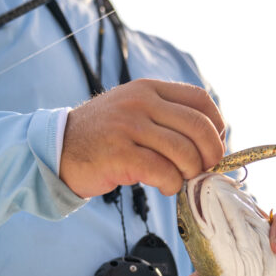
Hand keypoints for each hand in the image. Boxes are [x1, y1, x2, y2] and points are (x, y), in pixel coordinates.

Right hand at [59, 79, 225, 197]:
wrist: (58, 149)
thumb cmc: (104, 137)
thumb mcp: (134, 111)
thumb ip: (166, 117)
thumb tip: (210, 141)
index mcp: (148, 89)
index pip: (200, 100)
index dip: (217, 126)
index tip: (214, 147)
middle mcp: (140, 102)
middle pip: (198, 127)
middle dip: (210, 154)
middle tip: (204, 170)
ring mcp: (128, 126)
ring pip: (184, 151)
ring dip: (190, 173)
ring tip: (179, 180)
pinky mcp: (120, 154)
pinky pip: (163, 171)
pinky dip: (172, 184)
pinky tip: (164, 187)